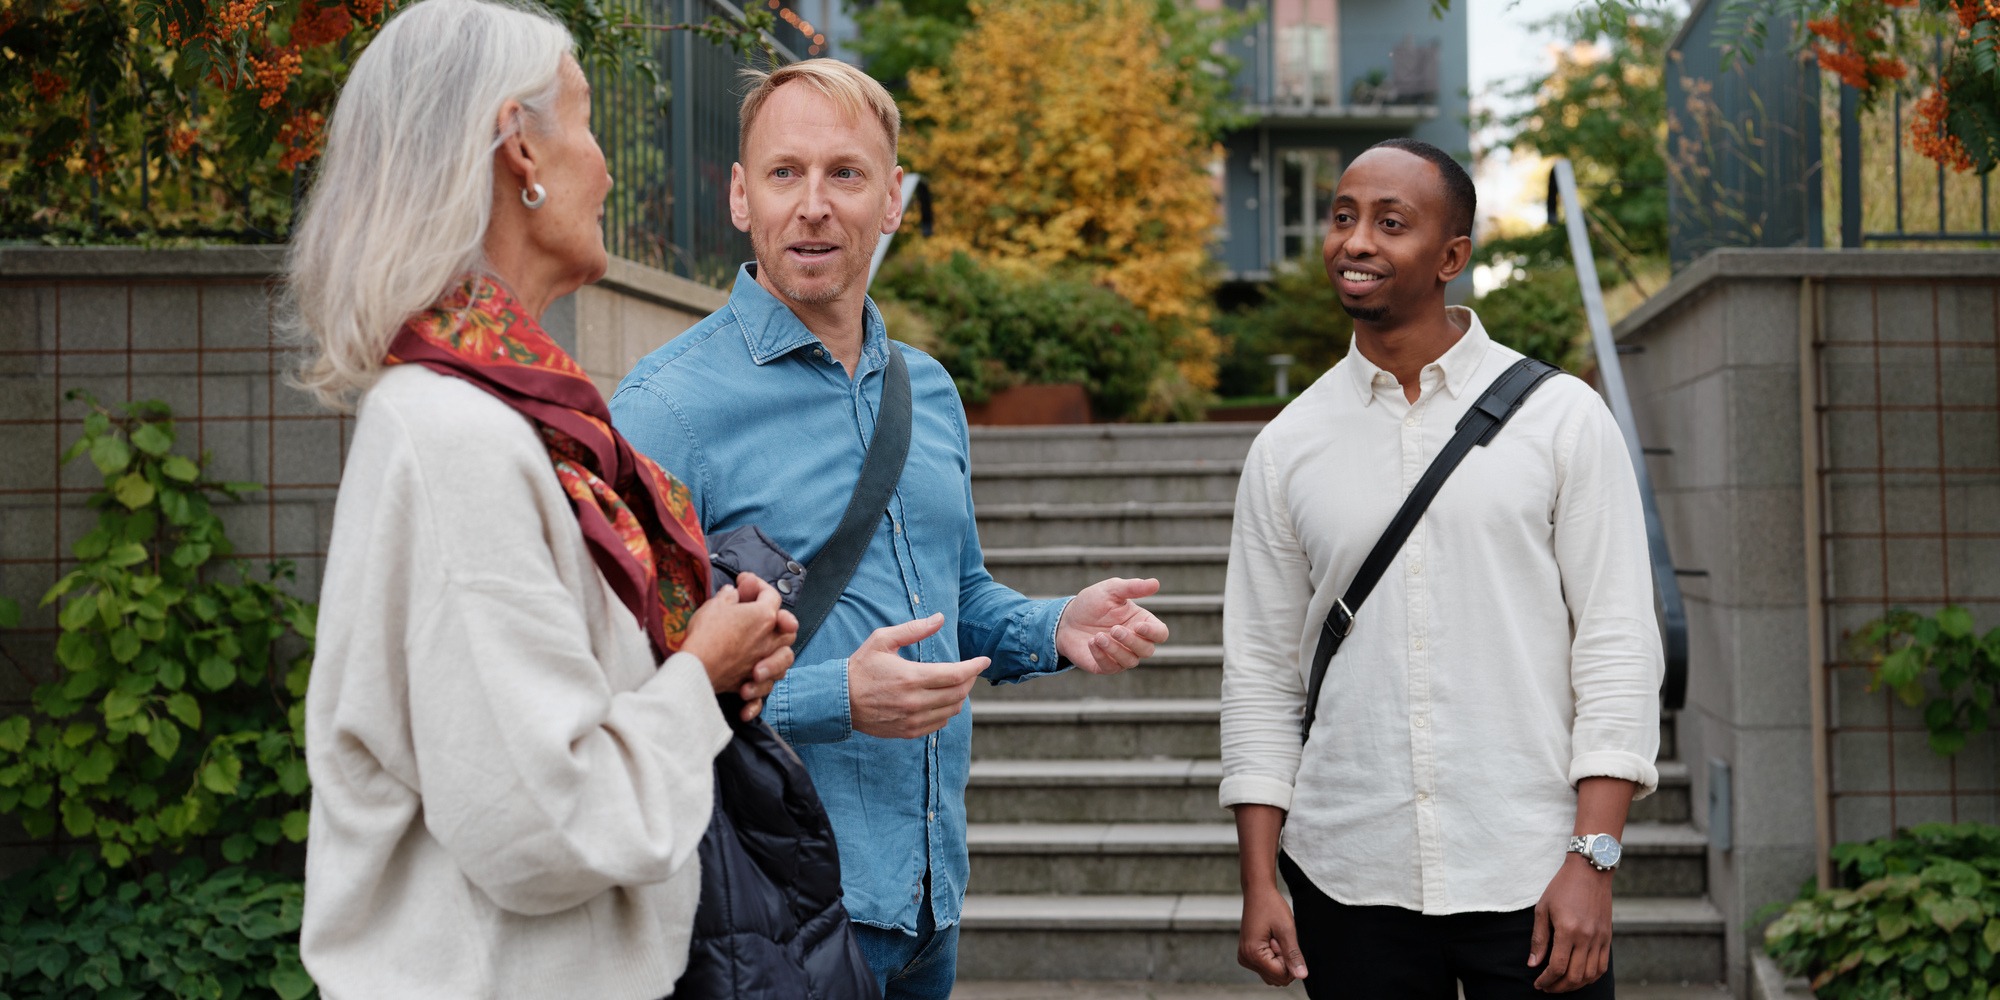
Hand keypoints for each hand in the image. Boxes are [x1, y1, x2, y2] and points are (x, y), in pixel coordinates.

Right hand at [682, 573, 797, 716]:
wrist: (696, 668)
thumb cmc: (706, 634)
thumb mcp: (714, 605)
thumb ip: (728, 597)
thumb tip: (732, 593)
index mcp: (764, 617)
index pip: (771, 595)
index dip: (758, 585)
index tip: (743, 583)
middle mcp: (770, 641)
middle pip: (789, 628)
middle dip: (780, 619)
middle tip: (760, 615)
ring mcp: (763, 663)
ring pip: (786, 658)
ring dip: (777, 651)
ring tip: (761, 648)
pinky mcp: (752, 683)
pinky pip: (766, 688)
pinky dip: (760, 689)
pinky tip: (750, 686)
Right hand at [849, 613, 988, 739]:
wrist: (839, 700)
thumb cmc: (860, 667)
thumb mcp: (882, 640)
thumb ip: (913, 629)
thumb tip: (940, 619)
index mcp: (911, 677)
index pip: (956, 675)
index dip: (975, 667)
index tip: (984, 660)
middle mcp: (915, 702)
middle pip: (959, 693)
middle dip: (970, 680)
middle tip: (970, 670)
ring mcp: (912, 720)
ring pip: (952, 710)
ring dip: (960, 696)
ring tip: (956, 683)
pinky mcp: (908, 731)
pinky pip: (939, 723)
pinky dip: (947, 711)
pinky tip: (941, 700)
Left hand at [1055, 577, 1168, 674]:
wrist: (1066, 620)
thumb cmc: (1092, 603)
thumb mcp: (1110, 590)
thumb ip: (1133, 587)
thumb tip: (1155, 583)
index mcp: (1141, 622)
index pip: (1160, 634)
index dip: (1154, 633)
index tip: (1138, 626)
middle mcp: (1135, 642)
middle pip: (1147, 650)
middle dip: (1131, 641)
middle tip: (1114, 629)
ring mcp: (1121, 656)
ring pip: (1130, 661)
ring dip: (1115, 649)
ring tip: (1097, 636)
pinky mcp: (1105, 666)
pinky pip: (1110, 667)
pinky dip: (1101, 656)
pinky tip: (1090, 642)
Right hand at [1238, 886, 1308, 986]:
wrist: (1258, 892)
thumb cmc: (1272, 907)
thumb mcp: (1287, 930)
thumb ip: (1293, 955)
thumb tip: (1302, 976)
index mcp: (1253, 954)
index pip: (1281, 975)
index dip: (1289, 960)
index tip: (1282, 940)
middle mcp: (1246, 959)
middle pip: (1277, 978)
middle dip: (1284, 962)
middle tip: (1278, 939)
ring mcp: (1245, 958)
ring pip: (1272, 974)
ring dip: (1279, 960)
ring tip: (1274, 939)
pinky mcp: (1247, 955)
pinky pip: (1266, 967)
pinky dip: (1273, 957)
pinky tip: (1270, 940)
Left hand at [1529, 855, 1614, 991]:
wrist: (1590, 871)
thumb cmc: (1562, 887)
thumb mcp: (1543, 909)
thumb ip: (1539, 939)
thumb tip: (1533, 964)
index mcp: (1568, 930)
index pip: (1558, 967)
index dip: (1546, 980)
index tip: (1538, 984)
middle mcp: (1587, 937)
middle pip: (1575, 976)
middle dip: (1559, 987)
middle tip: (1548, 987)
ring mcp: (1600, 938)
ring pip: (1591, 975)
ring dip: (1576, 985)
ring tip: (1562, 985)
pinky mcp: (1608, 937)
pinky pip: (1603, 966)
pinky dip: (1591, 977)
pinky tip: (1580, 977)